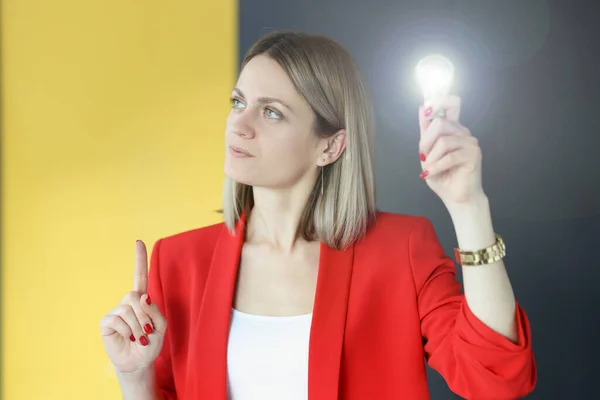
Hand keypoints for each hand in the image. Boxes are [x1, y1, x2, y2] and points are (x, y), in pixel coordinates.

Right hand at [100, 240, 166, 373]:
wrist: (139, 361)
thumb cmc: (150, 343)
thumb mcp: (161, 327)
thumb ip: (155, 311)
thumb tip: (142, 297)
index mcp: (142, 300)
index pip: (140, 276)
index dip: (139, 259)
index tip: (138, 241)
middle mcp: (128, 302)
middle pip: (135, 295)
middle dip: (144, 315)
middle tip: (147, 331)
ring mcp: (116, 311)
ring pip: (128, 309)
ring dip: (138, 327)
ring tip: (138, 337)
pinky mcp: (106, 322)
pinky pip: (118, 320)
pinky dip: (127, 331)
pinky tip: (128, 338)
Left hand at [417, 95, 485, 205]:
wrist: (455, 197)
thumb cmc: (443, 176)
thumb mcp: (427, 153)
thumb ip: (425, 132)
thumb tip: (421, 108)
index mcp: (452, 128)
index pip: (452, 102)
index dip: (439, 100)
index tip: (426, 110)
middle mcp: (462, 132)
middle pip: (440, 123)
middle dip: (426, 141)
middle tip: (423, 156)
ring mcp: (470, 142)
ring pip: (443, 141)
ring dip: (431, 158)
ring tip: (429, 169)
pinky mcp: (474, 154)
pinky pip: (450, 156)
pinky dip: (437, 166)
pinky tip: (431, 173)